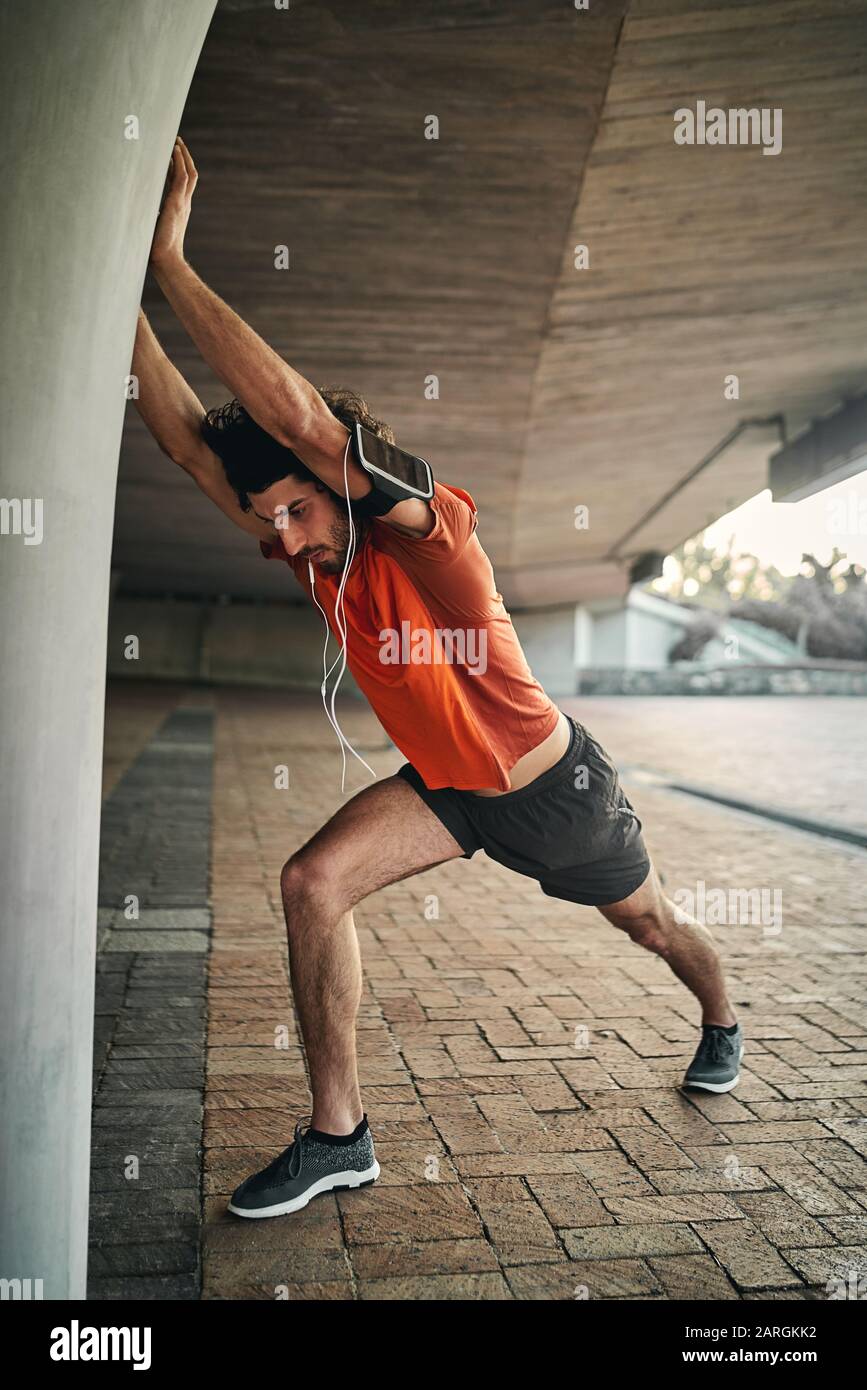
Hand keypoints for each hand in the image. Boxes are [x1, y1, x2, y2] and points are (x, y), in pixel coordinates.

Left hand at [150, 136, 197, 269]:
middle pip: (190, 175)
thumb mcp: (150, 226)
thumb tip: (131, 209)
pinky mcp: (176, 203)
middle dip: (184, 158)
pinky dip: (180, 161)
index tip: (171, 156)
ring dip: (183, 156)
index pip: (181, 184)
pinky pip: (182, 176)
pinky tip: (174, 149)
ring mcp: (182, 203)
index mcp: (178, 210)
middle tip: (177, 143)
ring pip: (188, 173)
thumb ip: (146, 215)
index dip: (177, 168)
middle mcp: (184, 204)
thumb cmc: (155, 250)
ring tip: (176, 142)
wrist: (164, 260)